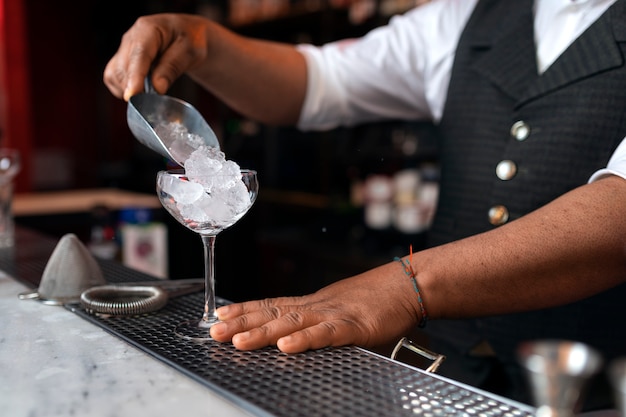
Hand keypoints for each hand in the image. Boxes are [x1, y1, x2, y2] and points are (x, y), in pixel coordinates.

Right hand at [103, 14, 213, 100]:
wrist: (189, 35)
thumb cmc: (192, 39)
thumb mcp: (190, 51)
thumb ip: (173, 67)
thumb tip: (157, 88)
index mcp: (148, 29)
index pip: (138, 55)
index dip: (135, 77)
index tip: (133, 95)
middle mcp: (131, 37)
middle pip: (123, 67)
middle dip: (135, 87)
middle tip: (154, 101)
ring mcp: (124, 48)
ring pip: (114, 74)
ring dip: (128, 89)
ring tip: (150, 94)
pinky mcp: (122, 59)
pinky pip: (113, 78)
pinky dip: (123, 88)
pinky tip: (141, 90)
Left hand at [209, 262, 420, 352]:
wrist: (407, 284)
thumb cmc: (376, 298)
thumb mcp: (340, 307)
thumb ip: (319, 320)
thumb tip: (297, 331)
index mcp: (313, 303)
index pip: (272, 304)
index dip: (245, 311)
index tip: (221, 317)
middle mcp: (317, 306)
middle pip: (274, 313)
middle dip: (243, 324)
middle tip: (216, 332)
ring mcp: (334, 314)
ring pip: (293, 323)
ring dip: (264, 332)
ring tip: (240, 342)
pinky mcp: (355, 325)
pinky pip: (326, 333)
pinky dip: (305, 339)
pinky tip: (287, 345)